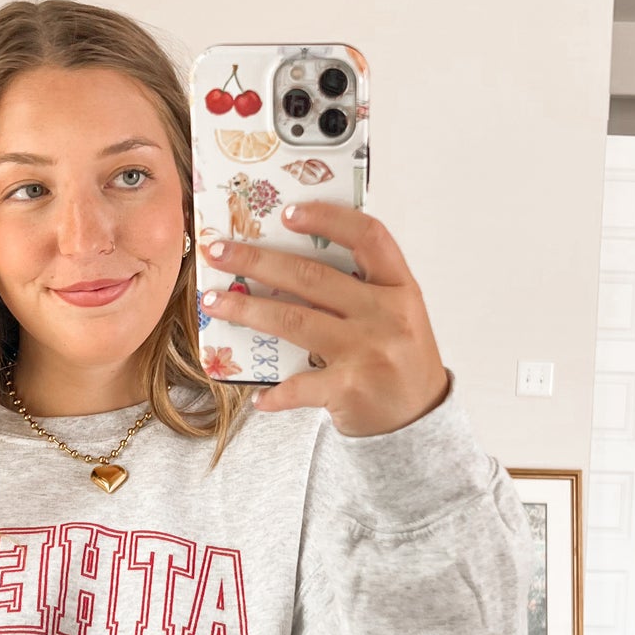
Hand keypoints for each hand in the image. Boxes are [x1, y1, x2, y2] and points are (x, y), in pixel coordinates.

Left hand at [199, 201, 450, 436]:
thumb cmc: (400, 361)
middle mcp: (386, 315)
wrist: (421, 422)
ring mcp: (368, 351)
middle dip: (256, 260)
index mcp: (400, 288)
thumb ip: (361, 289)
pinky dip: (273, 392)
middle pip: (312, 276)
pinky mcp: (349, 389)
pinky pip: (297, 385)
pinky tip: (255, 395)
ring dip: (246, 309)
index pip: (368, 236)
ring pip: (293, 320)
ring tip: (213, 302)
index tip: (287, 212)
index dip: (328, 218)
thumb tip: (291, 259)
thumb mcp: (396, 315)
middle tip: (218, 251)